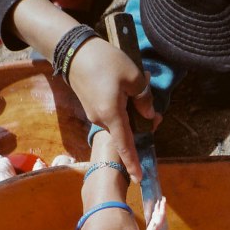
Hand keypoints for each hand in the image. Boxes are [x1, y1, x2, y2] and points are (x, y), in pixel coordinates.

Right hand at [67, 39, 155, 182]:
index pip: (125, 145)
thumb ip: (144, 98)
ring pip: (119, 121)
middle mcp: (101, 120)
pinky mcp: (91, 105)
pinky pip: (111, 113)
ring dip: (132, 114)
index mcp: (112, 116)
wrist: (73, 50)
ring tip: (141, 92)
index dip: (133, 162)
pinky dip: (122, 108)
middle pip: (126, 131)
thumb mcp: (133, 76)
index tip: (139, 178)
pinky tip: (126, 90)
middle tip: (156, 115)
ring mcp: (94, 113)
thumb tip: (148, 114)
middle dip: (141, 127)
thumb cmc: (105, 62)